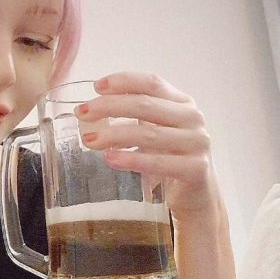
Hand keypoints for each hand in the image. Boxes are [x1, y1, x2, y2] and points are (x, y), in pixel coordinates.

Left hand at [75, 72, 218, 220]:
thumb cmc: (169, 160)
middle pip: (146, 105)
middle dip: (110, 107)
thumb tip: (91, 112)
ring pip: (149, 134)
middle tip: (83, 113)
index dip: (124, 81)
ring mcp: (196, 143)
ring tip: (89, 140)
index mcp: (182, 103)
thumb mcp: (153, 132)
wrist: (196, 196)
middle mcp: (192, 119)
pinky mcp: (195, 169)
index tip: (97, 87)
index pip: (152, 83)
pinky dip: (131, 160)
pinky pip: (157, 162)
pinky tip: (110, 159)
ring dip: (114, 135)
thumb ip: (133, 118)